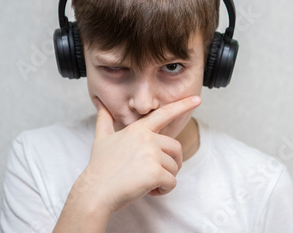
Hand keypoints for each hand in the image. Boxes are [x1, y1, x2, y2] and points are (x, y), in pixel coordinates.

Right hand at [73, 95, 201, 214]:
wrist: (95, 192)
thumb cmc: (99, 168)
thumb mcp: (101, 139)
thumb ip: (104, 120)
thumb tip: (100, 104)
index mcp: (139, 129)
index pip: (165, 114)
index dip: (182, 105)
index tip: (197, 100)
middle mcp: (147, 138)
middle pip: (176, 149)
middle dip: (170, 163)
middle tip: (154, 174)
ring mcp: (152, 155)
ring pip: (174, 167)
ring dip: (164, 178)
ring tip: (145, 182)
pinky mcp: (155, 173)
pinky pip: (172, 183)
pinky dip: (163, 190)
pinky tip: (148, 191)